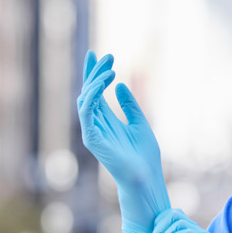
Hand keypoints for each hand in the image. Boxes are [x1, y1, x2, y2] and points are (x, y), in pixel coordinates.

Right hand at [77, 50, 169, 232]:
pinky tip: (105, 81)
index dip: (95, 74)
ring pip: (86, 99)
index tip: (98, 55)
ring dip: (96, 81)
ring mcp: (92, 131)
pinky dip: (93, 94)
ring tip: (110, 68)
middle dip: (95, 72)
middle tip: (106, 56)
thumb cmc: (145, 156)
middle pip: (89, 92)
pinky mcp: (91, 138)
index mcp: (106, 121)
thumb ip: (129, 105)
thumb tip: (120, 84)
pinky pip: (86, 111)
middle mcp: (96, 124)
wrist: (146, 177)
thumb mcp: (140, 122)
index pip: (96, 93)